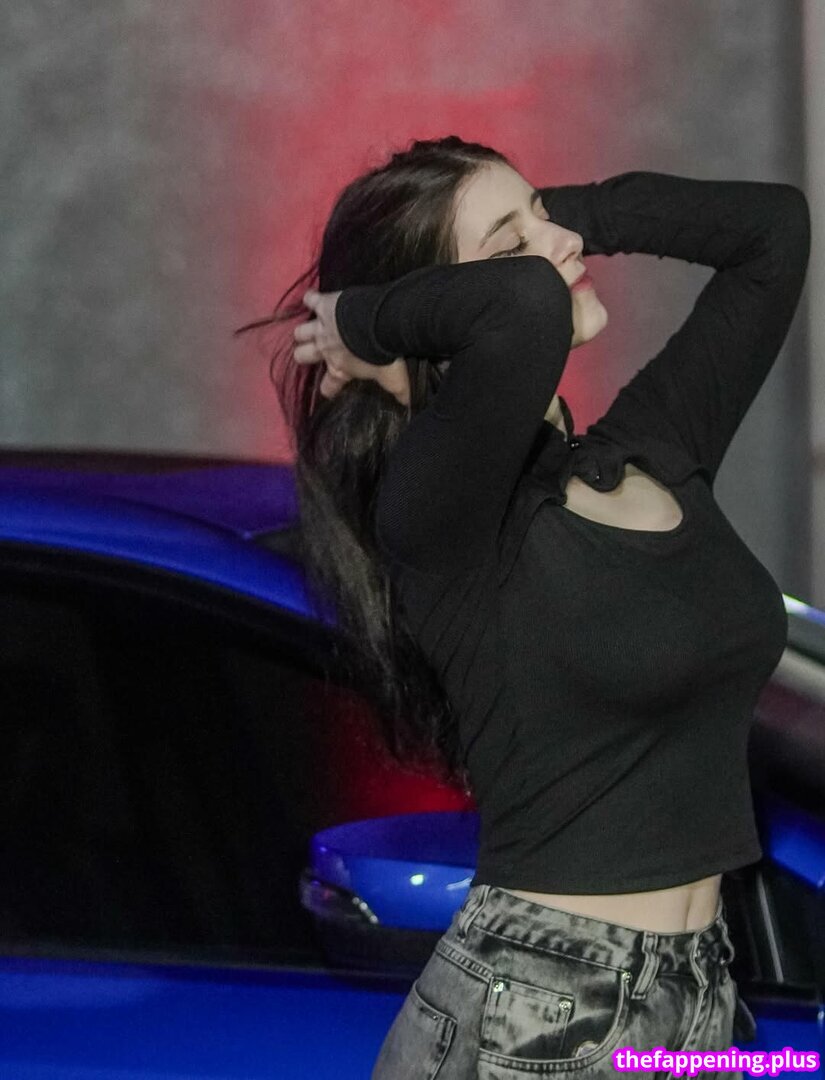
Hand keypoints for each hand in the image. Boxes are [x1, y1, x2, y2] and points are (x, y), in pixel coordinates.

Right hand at [293, 289, 409, 406]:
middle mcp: (326, 349)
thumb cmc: (385, 357)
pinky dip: (311, 299)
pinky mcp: (324, 306)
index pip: (328, 385)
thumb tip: (408, 404)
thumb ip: (399, 391)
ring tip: (307, 330)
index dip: (328, 389)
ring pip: (301, 331)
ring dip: (304, 331)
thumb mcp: (393, 379)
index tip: (329, 390)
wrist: (381, 326)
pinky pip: (310, 300)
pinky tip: (311, 298)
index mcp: (340, 369)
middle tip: (311, 352)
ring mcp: (322, 327)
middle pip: (302, 355)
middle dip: (304, 355)